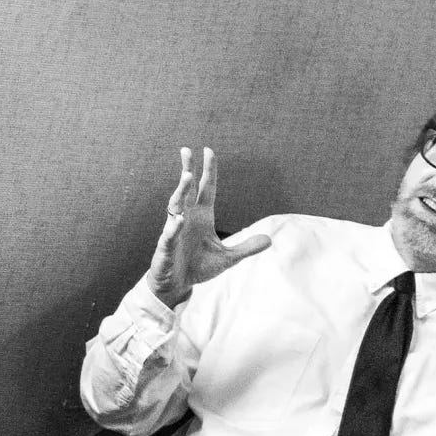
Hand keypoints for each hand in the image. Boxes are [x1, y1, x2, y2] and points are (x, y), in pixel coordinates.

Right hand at [145, 147, 269, 306]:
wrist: (178, 284)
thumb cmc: (199, 267)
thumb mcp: (228, 258)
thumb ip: (247, 248)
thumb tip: (269, 240)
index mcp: (202, 216)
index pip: (206, 188)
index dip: (208, 170)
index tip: (208, 150)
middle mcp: (187, 218)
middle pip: (187, 189)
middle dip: (188, 170)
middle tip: (187, 150)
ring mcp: (175, 230)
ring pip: (176, 206)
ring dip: (181, 191)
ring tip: (187, 176)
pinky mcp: (166, 247)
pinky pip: (169, 234)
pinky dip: (173, 227)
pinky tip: (178, 220)